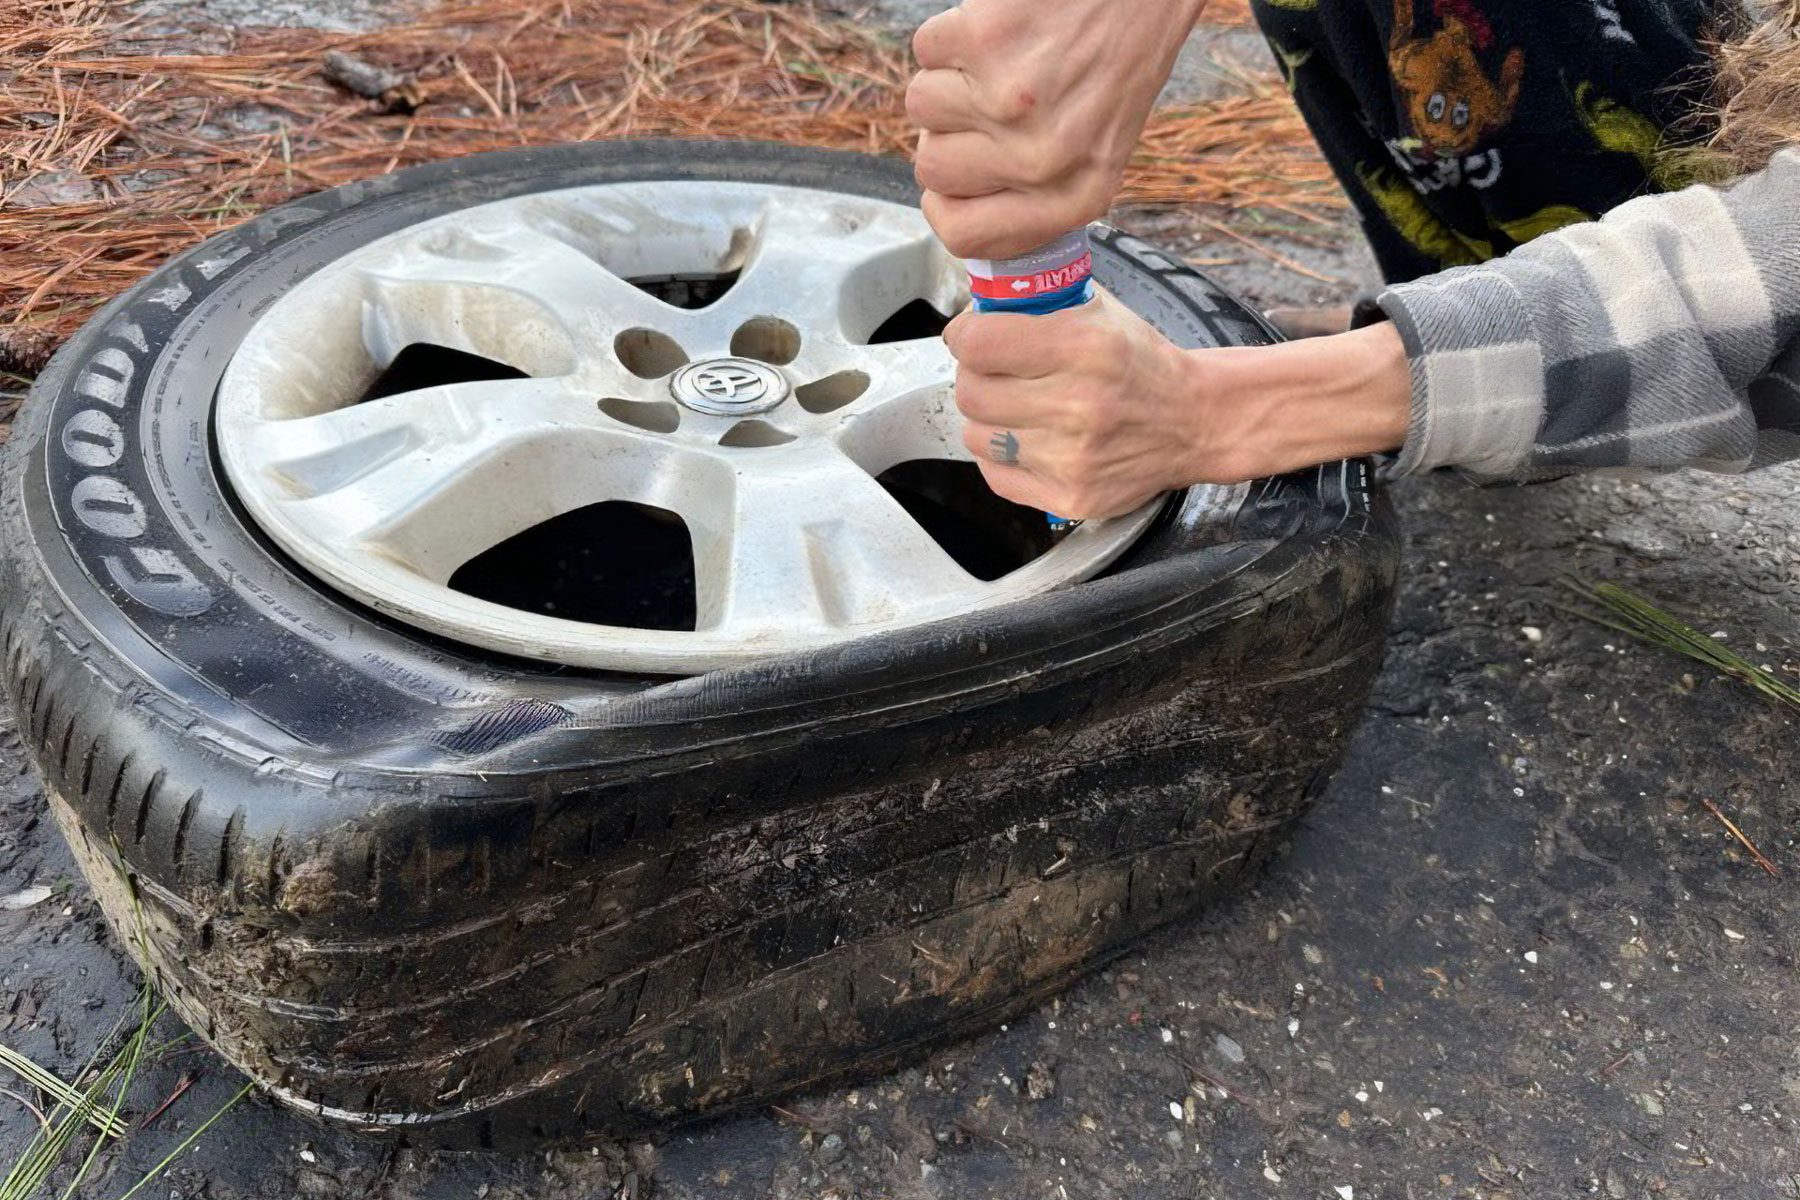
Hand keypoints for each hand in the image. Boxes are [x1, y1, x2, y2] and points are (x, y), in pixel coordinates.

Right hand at [908, 0, 1206, 259]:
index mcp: (1075, 197)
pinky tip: (1000, 32)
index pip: (965, 234)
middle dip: (950, 132)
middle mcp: (1043, 158)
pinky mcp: (985, 39)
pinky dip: (953, 34)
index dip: (947, 203)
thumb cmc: (1122, 61)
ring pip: (922, 106)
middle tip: (994, 101)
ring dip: (950, 78)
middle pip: (931, 168)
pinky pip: (926, 49)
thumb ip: (1037, 194)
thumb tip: (961, 209)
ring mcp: (1011, 98)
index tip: (955, 181)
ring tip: (1004, 61)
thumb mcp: (1100, 153)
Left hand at [949, 292, 1215, 518]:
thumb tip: (976, 306)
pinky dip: (1000, 457)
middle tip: (992, 371)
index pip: (978, 344)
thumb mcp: (1100, 312)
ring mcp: (1071, 458)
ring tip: (1013, 407)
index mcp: (1084, 347)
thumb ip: (1038, 304)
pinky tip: (1025, 438)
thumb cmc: (1141, 364)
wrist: (1195, 421)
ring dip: (986, 419)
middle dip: (973, 376)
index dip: (964, 335)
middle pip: (971, 393)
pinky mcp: (1069, 496)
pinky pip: (995, 475)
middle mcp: (1077, 405)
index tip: (969, 335)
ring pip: (976, 436)